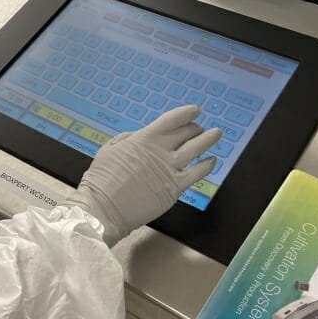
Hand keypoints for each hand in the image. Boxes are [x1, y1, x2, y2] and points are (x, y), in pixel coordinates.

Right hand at [63, 105, 220, 246]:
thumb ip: (127, 139)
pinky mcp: (175, 188)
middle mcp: (161, 151)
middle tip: (199, 127)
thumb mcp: (109, 149)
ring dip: (208, 140)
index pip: (171, 120)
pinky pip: (197, 174)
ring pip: (196, 149)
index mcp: (144, 139)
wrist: (105, 207)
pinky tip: (212, 161)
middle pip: (186, 133)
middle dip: (195, 128)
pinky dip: (207, 165)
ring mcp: (170, 170)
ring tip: (216, 134)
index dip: (185, 114)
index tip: (195, 110)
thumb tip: (139, 136)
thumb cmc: (102, 179)